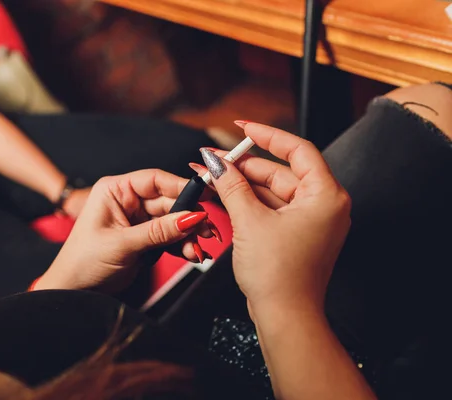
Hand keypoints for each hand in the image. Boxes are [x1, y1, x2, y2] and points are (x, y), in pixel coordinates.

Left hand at [35, 169, 217, 292]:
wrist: (74, 291)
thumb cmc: (83, 262)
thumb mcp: (122, 244)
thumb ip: (158, 231)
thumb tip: (191, 218)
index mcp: (115, 191)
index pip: (154, 180)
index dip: (181, 186)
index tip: (205, 196)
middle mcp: (128, 201)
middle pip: (169, 201)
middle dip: (189, 218)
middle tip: (207, 231)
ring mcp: (137, 220)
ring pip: (173, 221)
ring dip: (188, 235)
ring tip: (198, 249)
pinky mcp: (144, 238)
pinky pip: (170, 237)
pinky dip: (182, 246)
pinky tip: (192, 254)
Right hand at [198, 123, 350, 317]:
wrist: (284, 317)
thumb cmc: (279, 275)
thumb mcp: (249, 221)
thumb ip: (232, 185)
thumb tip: (216, 163)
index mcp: (325, 196)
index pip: (297, 150)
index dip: (267, 135)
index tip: (243, 126)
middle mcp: (322, 206)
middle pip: (280, 171)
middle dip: (244, 165)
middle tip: (214, 160)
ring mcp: (309, 222)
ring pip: (272, 191)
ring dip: (242, 185)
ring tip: (212, 177)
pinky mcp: (295, 236)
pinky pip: (271, 209)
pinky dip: (248, 202)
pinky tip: (224, 195)